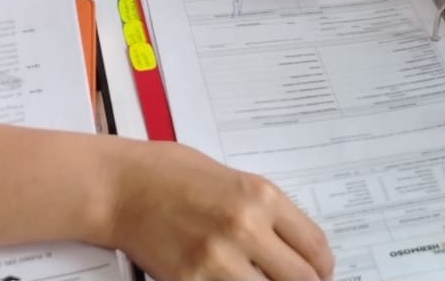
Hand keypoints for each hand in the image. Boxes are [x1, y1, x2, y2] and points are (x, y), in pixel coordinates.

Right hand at [105, 139, 332, 280]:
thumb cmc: (170, 174)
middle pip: (301, 280)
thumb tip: (294, 245)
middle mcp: (245, 228)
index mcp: (261, 196)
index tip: (320, 273)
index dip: (324, 268)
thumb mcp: (232, 179)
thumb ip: (265, 212)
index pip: (315, 247)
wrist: (121, 187)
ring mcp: (218, 260)